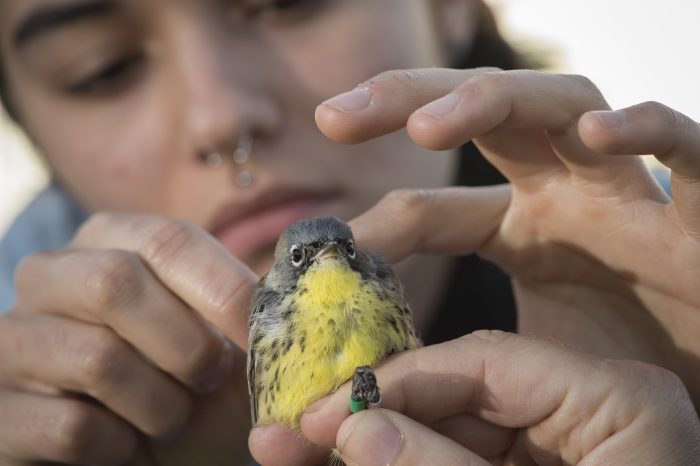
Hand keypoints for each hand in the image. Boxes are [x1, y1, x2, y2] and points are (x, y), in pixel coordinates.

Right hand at [0, 213, 255, 464]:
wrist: (139, 458)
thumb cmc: (187, 392)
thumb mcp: (227, 349)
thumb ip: (250, 317)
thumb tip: (295, 297)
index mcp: (111, 242)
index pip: (167, 238)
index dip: (223, 289)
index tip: (261, 335)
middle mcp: (50, 276)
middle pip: (115, 282)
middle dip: (186, 345)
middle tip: (211, 379)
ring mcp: (12, 339)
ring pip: (96, 358)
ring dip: (160, 406)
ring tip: (169, 418)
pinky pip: (72, 426)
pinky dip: (122, 447)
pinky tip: (126, 445)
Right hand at [299, 331, 699, 465]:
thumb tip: (355, 431)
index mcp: (618, 396)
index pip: (486, 358)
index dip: (398, 381)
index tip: (330, 410)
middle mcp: (588, 403)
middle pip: (458, 390)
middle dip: (377, 413)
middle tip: (300, 429)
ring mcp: (561, 436)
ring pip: (449, 423)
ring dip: (380, 439)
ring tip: (303, 449)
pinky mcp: (535, 462)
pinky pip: (460, 449)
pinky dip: (409, 458)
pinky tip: (356, 457)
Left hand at [318, 68, 699, 402]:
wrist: (696, 395)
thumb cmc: (612, 370)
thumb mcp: (515, 361)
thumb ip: (446, 360)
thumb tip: (364, 386)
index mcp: (519, 228)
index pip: (432, 208)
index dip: (375, 222)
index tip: (317, 248)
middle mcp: (564, 194)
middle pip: (484, 116)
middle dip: (410, 100)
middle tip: (332, 117)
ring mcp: (626, 192)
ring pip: (563, 107)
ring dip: (495, 101)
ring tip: (425, 125)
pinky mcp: (699, 212)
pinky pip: (686, 150)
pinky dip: (649, 128)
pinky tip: (600, 132)